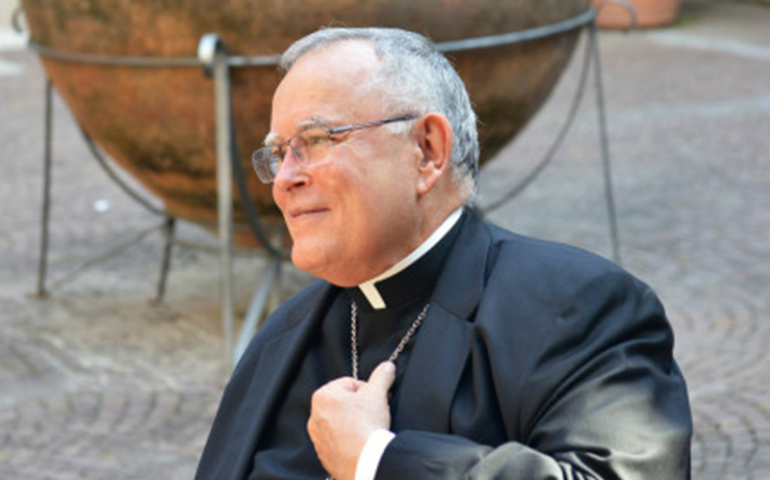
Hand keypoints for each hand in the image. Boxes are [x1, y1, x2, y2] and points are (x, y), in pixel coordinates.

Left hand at [307, 361, 395, 479]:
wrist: (363, 460)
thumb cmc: (366, 425)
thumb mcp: (377, 394)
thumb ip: (381, 377)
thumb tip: (387, 366)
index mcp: (323, 395)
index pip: (349, 384)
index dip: (367, 390)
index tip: (375, 398)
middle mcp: (315, 415)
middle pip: (343, 402)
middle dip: (359, 405)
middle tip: (373, 412)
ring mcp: (318, 436)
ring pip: (339, 421)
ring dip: (353, 422)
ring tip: (367, 428)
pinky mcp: (323, 452)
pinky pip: (337, 440)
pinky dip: (348, 438)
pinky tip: (360, 441)